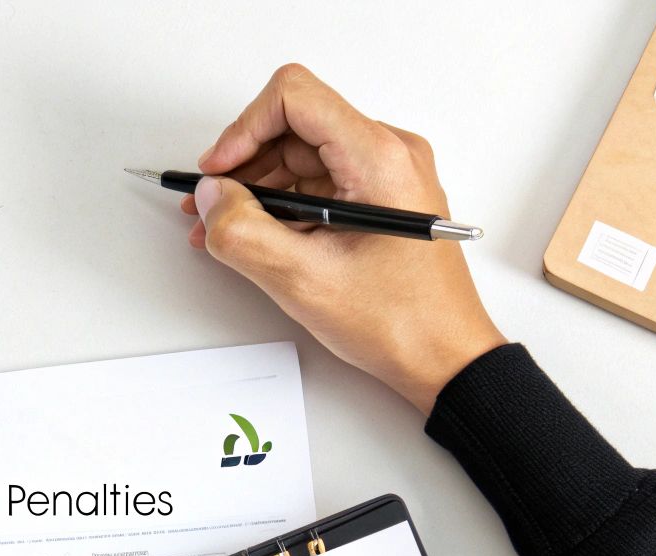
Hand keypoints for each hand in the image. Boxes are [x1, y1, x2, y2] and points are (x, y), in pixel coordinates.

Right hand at [181, 64, 505, 413]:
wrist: (446, 358)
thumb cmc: (401, 321)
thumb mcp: (304, 279)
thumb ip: (243, 231)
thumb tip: (210, 197)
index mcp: (378, 158)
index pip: (294, 98)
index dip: (243, 129)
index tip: (217, 171)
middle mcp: (389, 153)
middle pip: (294, 127)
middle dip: (244, 164)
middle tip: (209, 206)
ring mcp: (388, 174)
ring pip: (303, 156)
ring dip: (258, 188)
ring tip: (225, 229)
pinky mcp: (383, 197)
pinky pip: (321, 182)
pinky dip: (284, 204)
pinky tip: (258, 237)